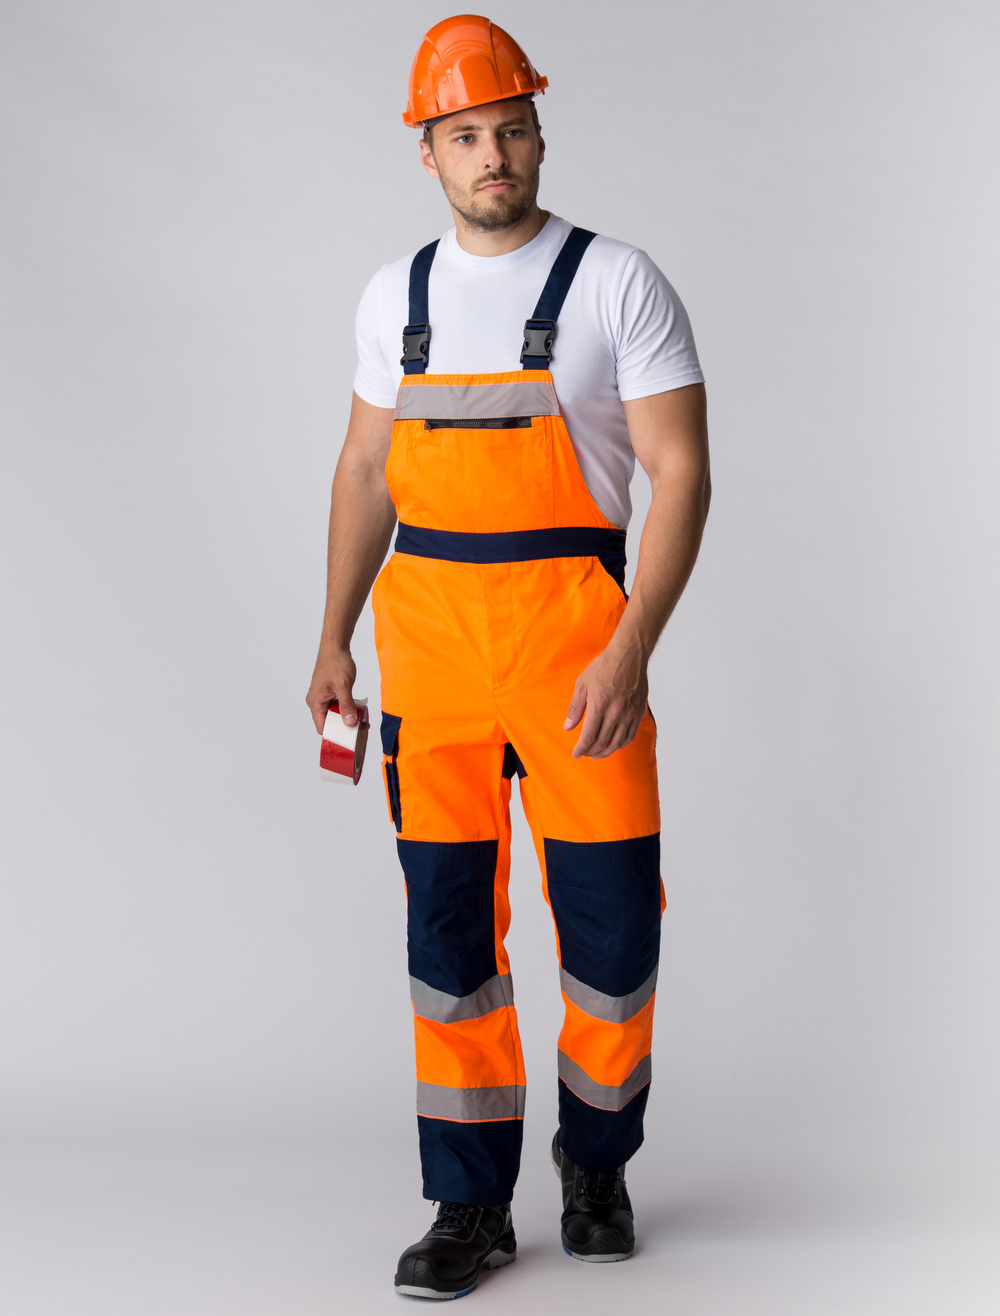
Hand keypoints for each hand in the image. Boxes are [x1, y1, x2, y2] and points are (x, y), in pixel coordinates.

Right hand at [306, 648, 357, 732]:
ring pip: (334, 715)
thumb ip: (346, 705)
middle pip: (329, 723)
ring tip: (361, 718)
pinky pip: (337, 706)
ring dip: (347, 717)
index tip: (349, 737)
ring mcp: (323, 698)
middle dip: (344, 726)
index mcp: (315, 702)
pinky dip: (347, 709)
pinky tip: (358, 708)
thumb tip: (350, 722)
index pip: (322, 727)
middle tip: (360, 727)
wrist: (336, 648)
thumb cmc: (336, 663)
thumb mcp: (343, 685)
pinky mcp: (329, 694)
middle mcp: (317, 702)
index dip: (335, 734)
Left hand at [563, 641, 648, 758]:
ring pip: (617, 742)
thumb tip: (568, 727)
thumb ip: (575, 708)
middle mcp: (615, 711)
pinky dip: (621, 744)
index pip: (589, 736)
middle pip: (603, 742)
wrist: (628, 654)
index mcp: (599, 704)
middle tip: (585, 753)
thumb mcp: (582, 684)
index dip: (581, 748)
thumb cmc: (603, 667)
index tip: (576, 754)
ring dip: (606, 752)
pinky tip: (614, 745)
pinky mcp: (639, 711)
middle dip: (591, 751)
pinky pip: (630, 735)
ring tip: (597, 753)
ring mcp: (629, 712)